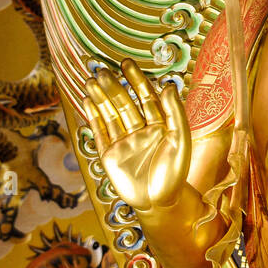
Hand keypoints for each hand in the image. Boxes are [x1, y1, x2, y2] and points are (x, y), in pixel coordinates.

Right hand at [82, 59, 189, 212]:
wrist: (160, 204)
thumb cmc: (174, 173)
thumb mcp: (180, 139)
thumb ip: (174, 113)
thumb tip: (168, 84)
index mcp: (159, 125)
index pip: (146, 97)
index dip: (136, 80)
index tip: (127, 63)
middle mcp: (140, 131)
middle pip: (124, 103)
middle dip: (113, 86)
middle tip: (101, 69)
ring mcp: (124, 142)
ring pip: (110, 115)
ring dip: (100, 97)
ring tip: (90, 80)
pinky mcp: (109, 156)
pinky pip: (100, 132)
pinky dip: (93, 117)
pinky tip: (87, 101)